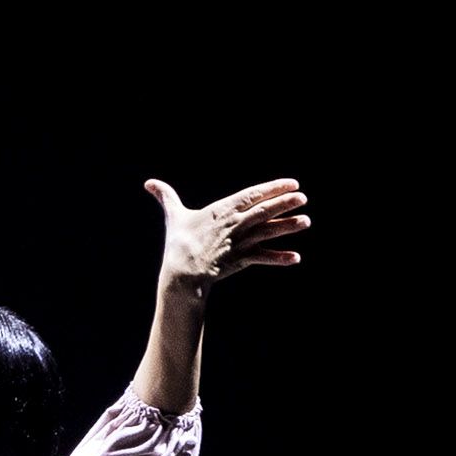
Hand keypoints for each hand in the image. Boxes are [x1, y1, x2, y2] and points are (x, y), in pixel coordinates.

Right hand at [145, 176, 310, 288]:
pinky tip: (295, 258)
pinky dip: (278, 259)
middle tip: (304, 198)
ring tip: (306, 222)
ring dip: (287, 227)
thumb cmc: (178, 243)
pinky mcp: (240, 260)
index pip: (252, 195)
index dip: (273, 188)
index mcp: (223, 210)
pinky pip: (263, 258)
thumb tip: (149, 183)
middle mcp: (235, 224)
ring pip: (267, 232)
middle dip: (284, 204)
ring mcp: (239, 242)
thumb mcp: (174, 216)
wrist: (181, 272)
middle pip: (264, 211)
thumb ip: (166, 197)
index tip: (291, 184)